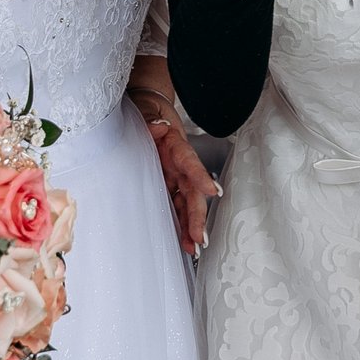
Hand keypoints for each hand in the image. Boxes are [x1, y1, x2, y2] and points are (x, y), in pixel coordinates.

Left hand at [130, 88, 216, 254]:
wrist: (150, 111)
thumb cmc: (148, 112)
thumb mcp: (146, 111)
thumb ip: (151, 120)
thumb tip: (158, 125)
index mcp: (174, 145)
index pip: (189, 160)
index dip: (200, 175)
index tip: (212, 191)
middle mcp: (178, 164)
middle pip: (191, 191)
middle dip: (197, 215)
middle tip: (200, 237)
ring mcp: (175, 176)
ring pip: (186, 203)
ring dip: (192, 226)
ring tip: (194, 248)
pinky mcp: (169, 184)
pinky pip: (176, 206)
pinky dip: (181, 224)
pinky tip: (185, 243)